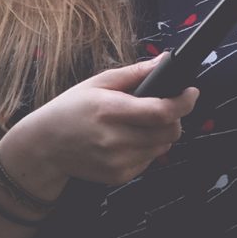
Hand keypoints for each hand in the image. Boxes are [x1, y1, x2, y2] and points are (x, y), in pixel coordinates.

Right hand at [2, 55, 198, 189]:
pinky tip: (131, 139)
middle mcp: (114, 139)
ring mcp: (116, 161)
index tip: (192, 92)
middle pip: (169, 132)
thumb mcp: (98, 83)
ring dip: (162, 134)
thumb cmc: (71, 109)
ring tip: (144, 123)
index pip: (160, 111)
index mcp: (110, 110)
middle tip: (168, 107)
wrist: (45, 146)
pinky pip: (149, 161)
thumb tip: (165, 61)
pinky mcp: (118, 176)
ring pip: (162, 147)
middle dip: (176, 117)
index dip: (183, 102)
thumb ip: (134, 73)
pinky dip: (148, 149)